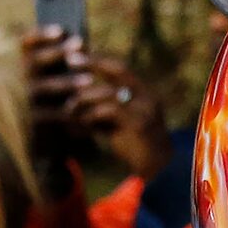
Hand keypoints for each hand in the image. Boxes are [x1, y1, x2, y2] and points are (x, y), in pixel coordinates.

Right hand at [22, 27, 83, 128]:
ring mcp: (24, 98)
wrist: (45, 128)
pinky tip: (88, 106)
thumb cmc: (56, 90)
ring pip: (45, 87)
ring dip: (68, 82)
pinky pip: (52, 113)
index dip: (40, 35)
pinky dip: (71, 109)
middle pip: (35, 61)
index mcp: (22, 62)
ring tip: (89, 79)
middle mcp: (19, 78)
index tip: (60, 31)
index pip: (24, 43)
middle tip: (80, 44)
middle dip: (59, 51)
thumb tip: (80, 43)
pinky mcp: (32, 120)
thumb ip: (63, 57)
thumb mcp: (56, 72)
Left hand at [63, 54, 169, 181]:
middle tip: (70, 60)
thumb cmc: (135, 147)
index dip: (98, 58)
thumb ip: (101, 109)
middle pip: (118, 69)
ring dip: (85, 98)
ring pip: (109, 92)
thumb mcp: (116, 123)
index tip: (75, 54)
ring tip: (69, 108)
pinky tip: (80, 124)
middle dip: (92, 63)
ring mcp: (145, 109)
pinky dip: (91, 116)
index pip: (119, 67)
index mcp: (143, 92)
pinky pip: (109, 111)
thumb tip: (74, 100)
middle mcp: (147, 96)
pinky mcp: (139, 124)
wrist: (158, 172)